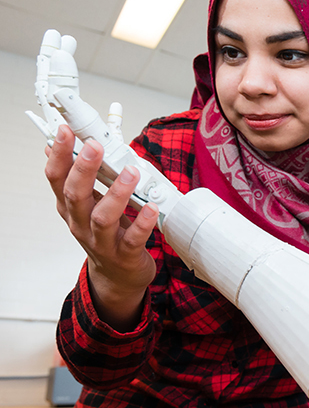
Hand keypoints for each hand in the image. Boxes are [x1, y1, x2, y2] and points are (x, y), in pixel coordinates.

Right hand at [46, 128, 157, 329]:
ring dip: (116, 194)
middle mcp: (81, 223)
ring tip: (131, 173)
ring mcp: (102, 241)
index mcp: (70, 208)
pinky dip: (142, 223)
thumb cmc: (105, 234)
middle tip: (95, 146)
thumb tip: (57, 146)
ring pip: (102, 217)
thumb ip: (77, 177)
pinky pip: (132, 239)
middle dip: (83, 169)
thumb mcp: (87, 204)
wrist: (117, 276)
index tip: (66, 131)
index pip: (57, 178)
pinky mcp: (124, 255)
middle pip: (75, 195)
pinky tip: (151, 208)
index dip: (59, 155)